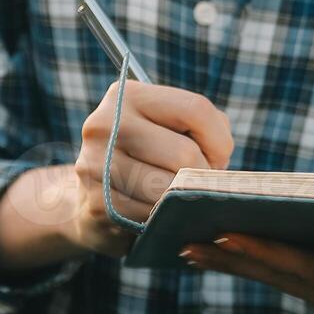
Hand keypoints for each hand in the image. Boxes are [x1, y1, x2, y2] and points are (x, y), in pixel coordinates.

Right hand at [70, 81, 233, 256]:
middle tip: (198, 183)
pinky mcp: (96, 204)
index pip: (195, 109)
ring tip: (178, 198)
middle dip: (203, 175)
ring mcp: (95, 164)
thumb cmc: (149, 160)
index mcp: (126, 95)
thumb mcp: (171, 129)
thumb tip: (219, 161)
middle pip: (184, 152)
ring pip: (169, 187)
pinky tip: (157, 214)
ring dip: (185, 199)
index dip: (219, 140)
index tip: (217, 157)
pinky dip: (165, 218)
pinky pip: (152, 215)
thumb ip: (205, 128)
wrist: (94, 203)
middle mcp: (104, 123)